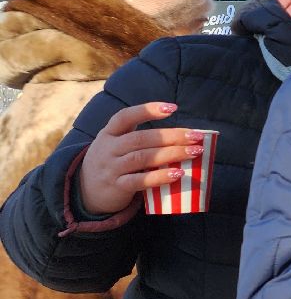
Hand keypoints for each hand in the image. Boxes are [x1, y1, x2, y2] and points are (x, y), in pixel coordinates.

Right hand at [76, 102, 207, 214]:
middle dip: (171, 136)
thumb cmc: (113, 162)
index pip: (125, 116)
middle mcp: (108, 148)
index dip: (147, 110)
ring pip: (142, 158)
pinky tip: (178, 174)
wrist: (86, 191)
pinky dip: (159, 177)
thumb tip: (183, 135)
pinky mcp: (116, 186)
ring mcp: (111, 168)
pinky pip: (139, 181)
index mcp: (109, 133)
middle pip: (141, 138)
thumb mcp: (117, 144)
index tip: (172, 108)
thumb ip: (140, 137)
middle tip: (196, 136)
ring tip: (194, 152)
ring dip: (171, 154)